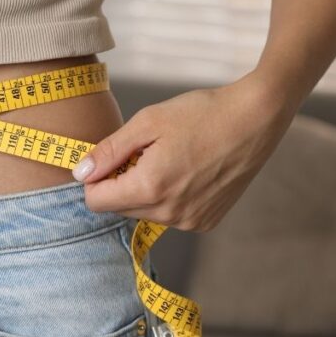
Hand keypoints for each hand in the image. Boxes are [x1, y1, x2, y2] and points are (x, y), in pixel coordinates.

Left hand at [72, 72, 296, 231]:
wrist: (255, 119)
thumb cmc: (202, 114)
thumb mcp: (147, 123)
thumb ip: (109, 151)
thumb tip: (80, 173)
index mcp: (150, 188)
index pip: (95, 202)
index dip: (95, 178)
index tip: (111, 157)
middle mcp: (169, 213)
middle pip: (119, 208)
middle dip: (121, 182)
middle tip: (146, 152)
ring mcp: (190, 221)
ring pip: (144, 212)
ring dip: (145, 189)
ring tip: (170, 159)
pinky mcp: (206, 222)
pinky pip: (169, 215)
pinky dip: (168, 196)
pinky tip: (187, 170)